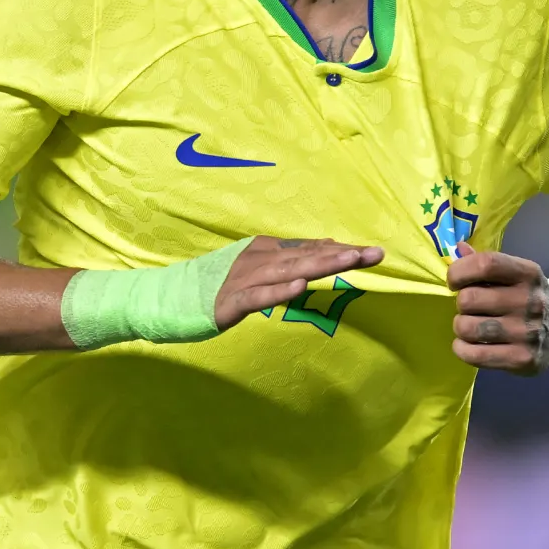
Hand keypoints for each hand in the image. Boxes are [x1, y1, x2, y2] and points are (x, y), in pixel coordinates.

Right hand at [214, 236, 384, 330]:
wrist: (175, 298)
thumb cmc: (222, 284)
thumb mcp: (260, 268)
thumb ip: (291, 259)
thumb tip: (328, 246)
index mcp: (267, 250)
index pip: (311, 248)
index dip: (342, 250)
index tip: (372, 252)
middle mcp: (260, 259)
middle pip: (307, 256)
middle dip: (342, 255)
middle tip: (374, 254)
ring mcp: (245, 278)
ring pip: (288, 270)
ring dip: (319, 265)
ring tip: (348, 262)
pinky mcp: (231, 302)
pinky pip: (259, 297)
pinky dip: (279, 291)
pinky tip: (300, 287)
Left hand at [447, 242, 548, 375]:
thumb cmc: (525, 296)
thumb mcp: (514, 274)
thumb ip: (485, 263)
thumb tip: (458, 249)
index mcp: (527, 273)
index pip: (485, 264)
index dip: (459, 272)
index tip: (455, 282)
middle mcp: (530, 301)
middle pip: (469, 299)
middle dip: (461, 304)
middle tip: (470, 308)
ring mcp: (527, 332)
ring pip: (468, 328)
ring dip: (461, 327)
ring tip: (470, 326)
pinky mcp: (523, 359)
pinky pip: (475, 355)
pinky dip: (462, 349)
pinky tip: (467, 345)